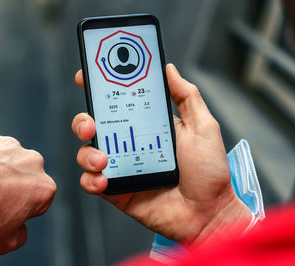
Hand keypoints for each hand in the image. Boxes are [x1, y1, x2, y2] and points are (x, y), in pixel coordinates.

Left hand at [0, 129, 55, 253]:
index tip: (7, 213)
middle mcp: (31, 162)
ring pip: (5, 158)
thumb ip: (20, 235)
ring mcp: (8, 145)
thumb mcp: (6, 243)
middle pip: (25, 175)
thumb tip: (18, 230)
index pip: (39, 200)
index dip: (23, 209)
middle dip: (13, 185)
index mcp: (43, 187)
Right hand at [71, 64, 251, 245]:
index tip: (86, 76)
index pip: (118, 102)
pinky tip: (104, 179)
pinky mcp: (117, 192)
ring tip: (103, 159)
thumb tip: (168, 69)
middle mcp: (131, 144)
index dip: (100, 89)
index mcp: (149, 125)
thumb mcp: (203, 127)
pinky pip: (92, 183)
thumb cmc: (210, 173)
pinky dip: (91, 179)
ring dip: (87, 153)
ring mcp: (122, 168)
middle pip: (95, 125)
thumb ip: (187, 97)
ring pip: (88, 153)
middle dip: (84, 120)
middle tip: (91, 124)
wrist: (210, 213)